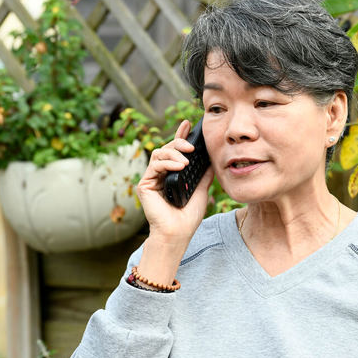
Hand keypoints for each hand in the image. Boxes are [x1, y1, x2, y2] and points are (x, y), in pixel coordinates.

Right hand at [135, 120, 214, 253]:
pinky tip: (178, 166)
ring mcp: (152, 179)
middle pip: (166, 148)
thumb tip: (213, 160)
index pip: (176, 151)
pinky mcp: (144, 184)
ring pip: (159, 153)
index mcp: (173, 174)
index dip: (180, 136)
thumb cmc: (188, 217)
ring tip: (185, 161)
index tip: (187, 123)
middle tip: (191, 146)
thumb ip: (204, 175)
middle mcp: (161, 174)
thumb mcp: (202, 190)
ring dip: (173, 153)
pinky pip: (154, 165)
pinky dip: (167, 162)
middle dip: (178, 142)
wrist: (178, 233)